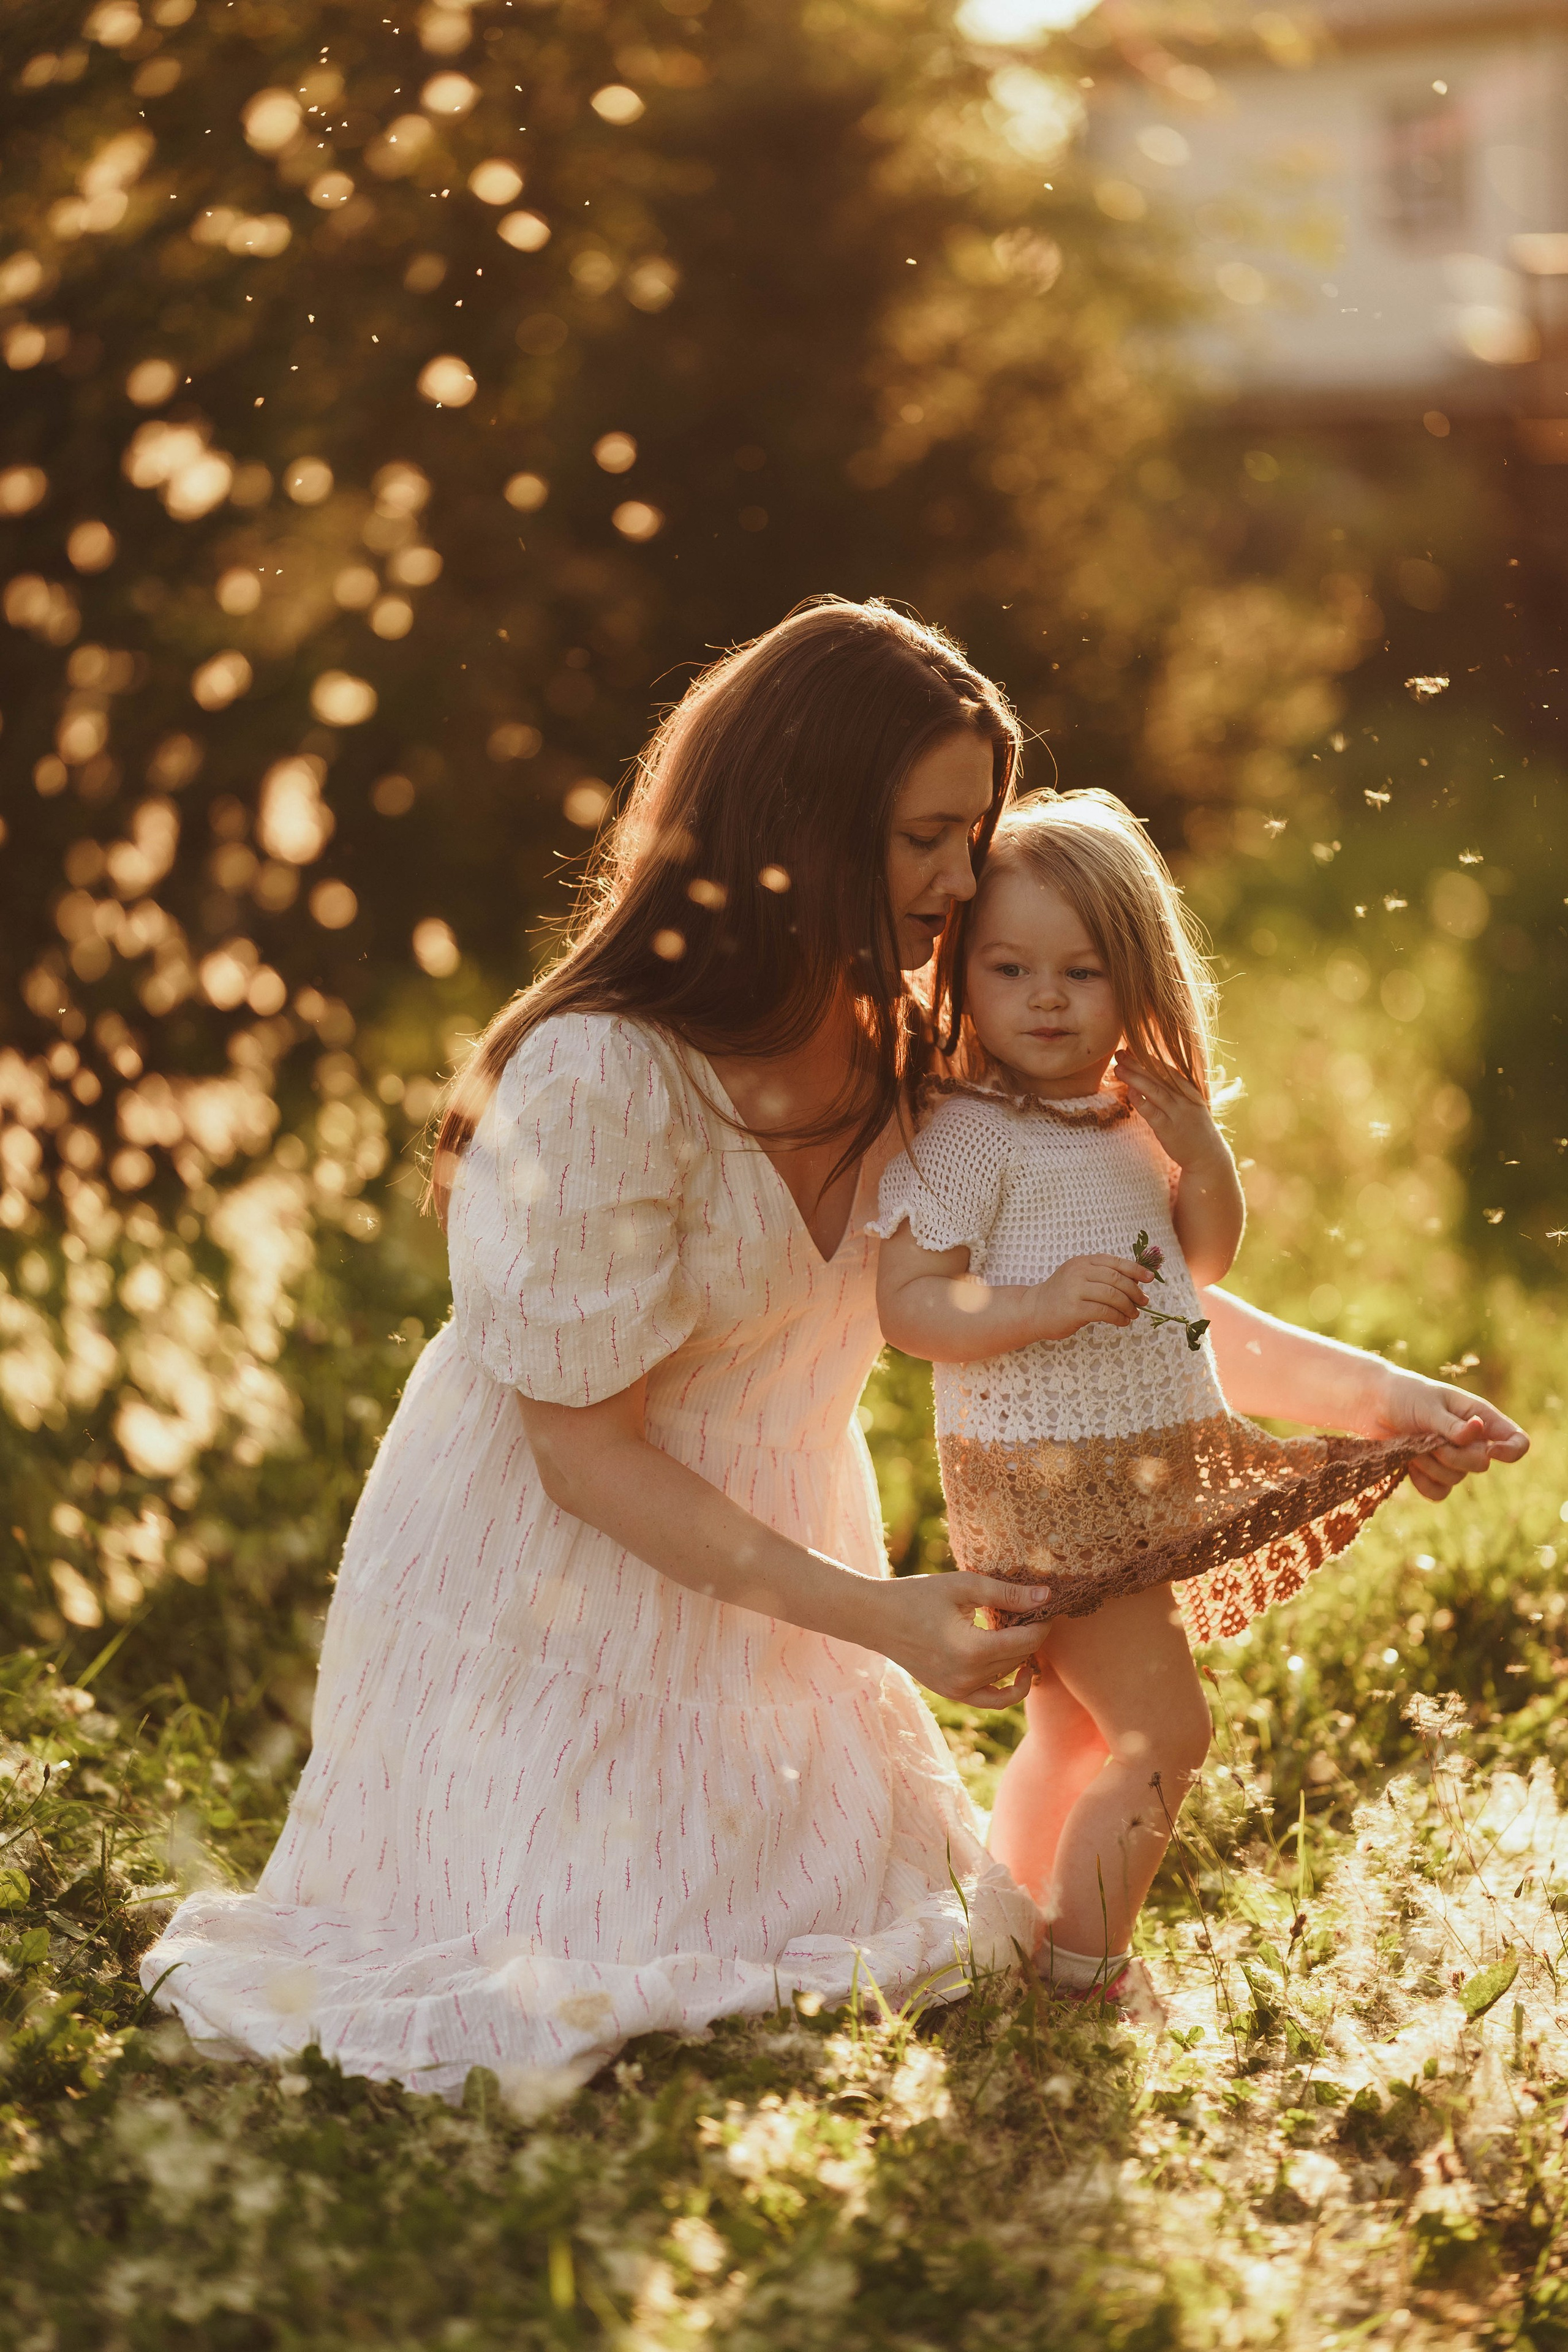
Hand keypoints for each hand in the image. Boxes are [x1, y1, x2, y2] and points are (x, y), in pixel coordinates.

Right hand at [869, 1572, 1050, 1707]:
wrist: (877, 1619)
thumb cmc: (918, 1596)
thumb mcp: (963, 1586)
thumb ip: (1007, 1594)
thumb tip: (1046, 1596)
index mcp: (972, 1650)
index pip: (1027, 1641)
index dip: (1043, 1621)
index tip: (1046, 1603)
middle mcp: (967, 1677)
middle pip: (1020, 1656)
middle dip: (1033, 1633)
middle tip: (1032, 1609)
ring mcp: (959, 1690)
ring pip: (1009, 1674)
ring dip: (1021, 1653)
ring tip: (1019, 1627)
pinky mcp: (953, 1694)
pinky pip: (993, 1700)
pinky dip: (1011, 1690)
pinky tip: (1020, 1671)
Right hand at [1032, 1253, 1153, 1341]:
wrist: (1035, 1310)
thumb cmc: (1062, 1295)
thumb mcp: (1080, 1277)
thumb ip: (1102, 1275)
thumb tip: (1137, 1280)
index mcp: (1082, 1262)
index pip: (1114, 1262)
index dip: (1135, 1269)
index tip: (1150, 1278)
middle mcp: (1078, 1273)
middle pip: (1116, 1279)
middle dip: (1134, 1291)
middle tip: (1143, 1301)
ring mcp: (1075, 1290)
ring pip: (1112, 1295)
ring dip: (1128, 1306)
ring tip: (1134, 1314)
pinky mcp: (1073, 1309)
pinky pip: (1104, 1312)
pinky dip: (1118, 1317)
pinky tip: (1122, 1322)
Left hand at [1116, 1053, 1230, 1173]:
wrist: (1207, 1155)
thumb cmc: (1194, 1127)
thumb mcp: (1189, 1103)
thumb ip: (1174, 1089)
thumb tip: (1150, 1074)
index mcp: (1189, 1089)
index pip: (1166, 1068)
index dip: (1148, 1057)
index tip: (1131, 1047)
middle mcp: (1184, 1098)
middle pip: (1158, 1076)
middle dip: (1137, 1063)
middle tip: (1119, 1053)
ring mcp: (1177, 1113)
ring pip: (1155, 1090)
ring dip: (1135, 1078)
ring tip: (1118, 1068)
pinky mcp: (1168, 1129)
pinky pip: (1152, 1112)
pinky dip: (1141, 1101)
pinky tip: (1129, 1092)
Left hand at [1358, 1366, 1528, 1501]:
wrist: (1373, 1405)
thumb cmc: (1404, 1396)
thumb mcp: (1428, 1405)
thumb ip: (1451, 1424)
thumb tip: (1478, 1431)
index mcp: (1480, 1417)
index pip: (1516, 1441)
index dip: (1510, 1451)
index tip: (1488, 1450)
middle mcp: (1472, 1440)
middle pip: (1481, 1465)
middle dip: (1452, 1456)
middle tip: (1429, 1440)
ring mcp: (1453, 1459)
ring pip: (1456, 1479)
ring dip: (1430, 1463)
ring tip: (1413, 1442)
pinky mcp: (1433, 1473)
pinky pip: (1438, 1492)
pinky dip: (1422, 1481)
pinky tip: (1409, 1463)